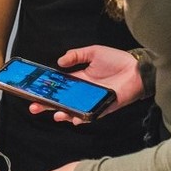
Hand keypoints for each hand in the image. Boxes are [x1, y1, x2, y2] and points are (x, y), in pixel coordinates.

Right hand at [28, 46, 143, 124]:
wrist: (137, 70)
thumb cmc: (117, 60)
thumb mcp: (94, 52)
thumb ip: (76, 55)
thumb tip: (59, 61)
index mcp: (79, 79)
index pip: (58, 86)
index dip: (45, 89)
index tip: (33, 91)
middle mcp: (82, 92)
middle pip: (60, 101)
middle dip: (46, 105)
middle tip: (34, 106)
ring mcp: (91, 101)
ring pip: (72, 111)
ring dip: (62, 114)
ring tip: (55, 114)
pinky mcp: (101, 109)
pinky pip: (88, 116)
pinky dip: (80, 118)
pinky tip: (73, 118)